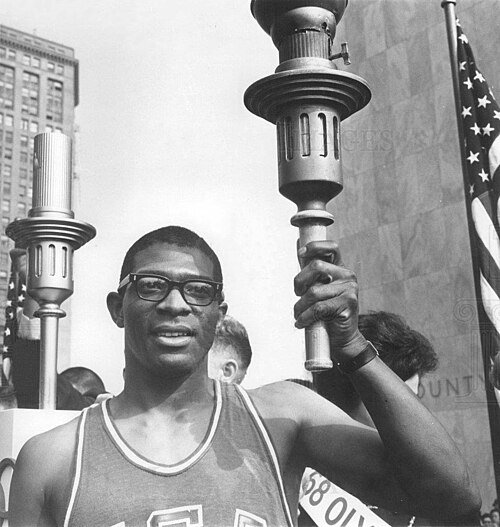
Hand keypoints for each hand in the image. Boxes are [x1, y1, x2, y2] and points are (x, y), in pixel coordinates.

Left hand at [293, 241, 366, 360]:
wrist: (342, 339)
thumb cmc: (327, 313)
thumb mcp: (318, 288)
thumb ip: (310, 270)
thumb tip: (299, 246)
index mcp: (340, 269)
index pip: (332, 248)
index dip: (315, 247)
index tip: (300, 254)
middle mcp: (348, 276)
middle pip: (316, 266)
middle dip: (299, 281)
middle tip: (297, 294)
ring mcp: (350, 289)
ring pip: (314, 291)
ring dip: (300, 306)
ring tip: (298, 314)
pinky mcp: (348, 304)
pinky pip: (318, 308)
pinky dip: (305, 316)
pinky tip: (301, 322)